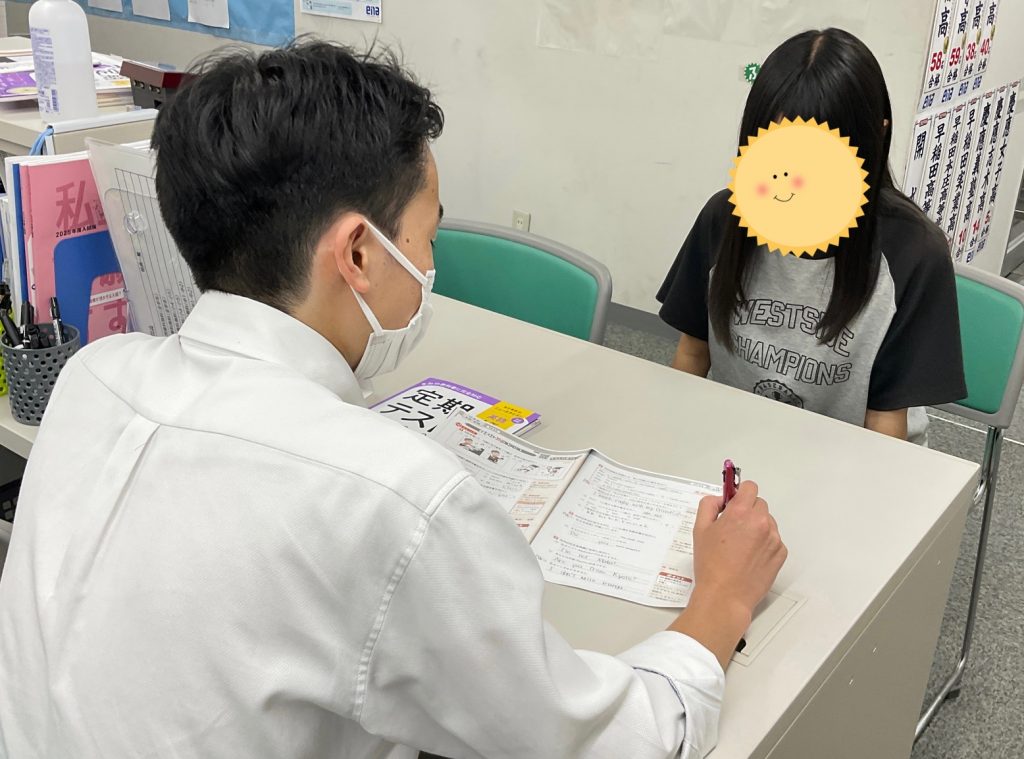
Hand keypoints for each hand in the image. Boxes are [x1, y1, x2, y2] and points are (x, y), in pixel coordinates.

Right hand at [692, 480, 786, 617]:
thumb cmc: (711, 566)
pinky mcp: (781, 553)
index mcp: (740, 513)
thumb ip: (708, 506)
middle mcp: (761, 522)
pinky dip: (765, 543)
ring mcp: (774, 538)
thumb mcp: (699, 530)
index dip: (740, 493)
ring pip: (768, 522)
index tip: (734, 501)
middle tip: (734, 527)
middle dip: (748, 511)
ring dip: (757, 527)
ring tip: (741, 546)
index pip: (749, 487)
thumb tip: (719, 499)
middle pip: (759, 504)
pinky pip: (774, 539)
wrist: (725, 596)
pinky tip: (750, 556)